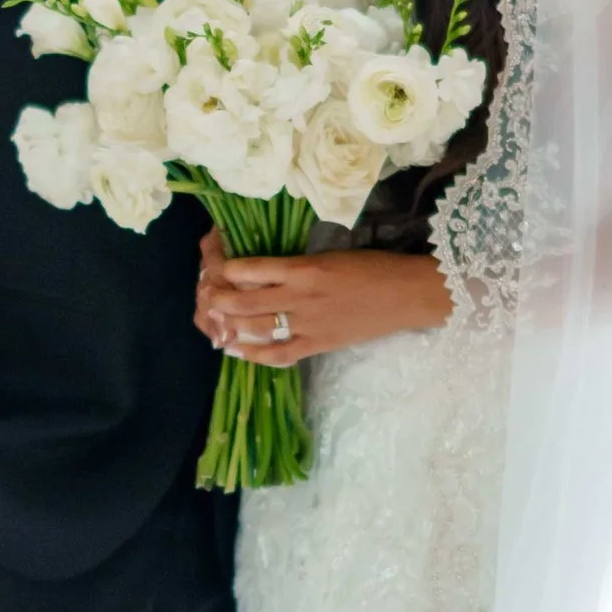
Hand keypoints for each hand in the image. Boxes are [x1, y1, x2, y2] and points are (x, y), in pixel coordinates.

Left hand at [196, 233, 450, 364]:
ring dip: (230, 326)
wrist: (406, 295)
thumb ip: (296, 266)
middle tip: (205, 297)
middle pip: (245, 301)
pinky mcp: (318, 345)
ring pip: (256, 328)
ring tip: (214, 322)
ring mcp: (308, 324)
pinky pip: (279, 354)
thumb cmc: (372, 268)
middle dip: (219, 299)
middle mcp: (300, 296)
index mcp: (305, 267)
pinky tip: (237, 351)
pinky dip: (254, 354)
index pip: (252, 268)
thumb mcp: (330, 256)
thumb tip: (261, 273)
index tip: (214, 267)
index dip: (226, 269)